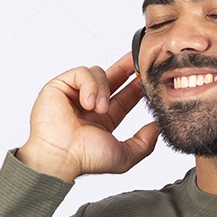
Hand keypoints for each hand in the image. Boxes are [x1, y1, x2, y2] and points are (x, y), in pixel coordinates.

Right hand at [17, 52, 160, 179]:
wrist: (60, 156)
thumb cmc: (85, 159)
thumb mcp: (124, 155)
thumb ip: (144, 143)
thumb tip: (157, 127)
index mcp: (104, 120)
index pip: (125, 96)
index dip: (137, 86)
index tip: (149, 77)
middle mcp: (89, 105)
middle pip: (112, 77)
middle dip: (127, 67)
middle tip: (139, 58)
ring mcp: (74, 95)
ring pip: (98, 73)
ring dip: (103, 90)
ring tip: (99, 109)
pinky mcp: (59, 86)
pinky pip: (81, 73)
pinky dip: (88, 86)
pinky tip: (87, 103)